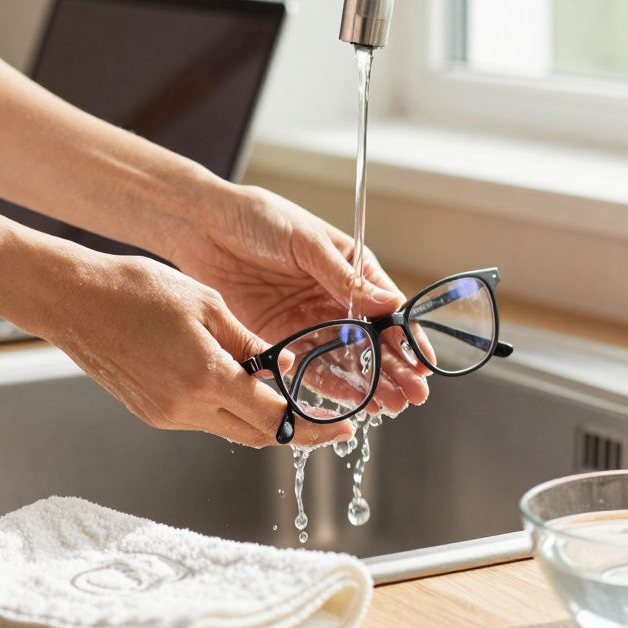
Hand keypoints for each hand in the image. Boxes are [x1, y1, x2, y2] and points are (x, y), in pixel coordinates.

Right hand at [28, 251, 355, 448]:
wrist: (73, 300)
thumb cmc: (135, 290)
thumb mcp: (208, 305)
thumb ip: (250, 343)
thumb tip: (283, 369)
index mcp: (207, 378)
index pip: (277, 418)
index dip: (316, 427)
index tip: (343, 427)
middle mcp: (187, 407)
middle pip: (258, 436)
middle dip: (297, 433)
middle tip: (327, 423)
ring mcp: (167, 415)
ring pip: (231, 430)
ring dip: (262, 420)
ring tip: (285, 398)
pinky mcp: (152, 413)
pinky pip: (204, 420)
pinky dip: (230, 410)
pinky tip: (239, 387)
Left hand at [169, 184, 430, 415]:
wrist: (204, 227)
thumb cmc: (259, 218)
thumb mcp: (306, 242)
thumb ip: (344, 278)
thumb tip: (390, 304)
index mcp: (351, 268)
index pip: (388, 308)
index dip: (407, 336)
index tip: (423, 363)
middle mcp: (334, 299)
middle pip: (372, 340)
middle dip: (395, 369)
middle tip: (413, 395)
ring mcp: (308, 320)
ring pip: (347, 359)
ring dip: (370, 383)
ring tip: (390, 407)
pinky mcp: (281, 337)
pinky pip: (311, 366)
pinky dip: (332, 385)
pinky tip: (353, 402)